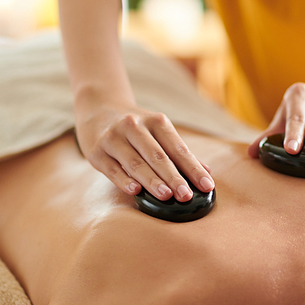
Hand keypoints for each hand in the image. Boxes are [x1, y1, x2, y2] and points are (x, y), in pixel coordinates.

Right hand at [75, 105, 214, 200]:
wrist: (97, 108)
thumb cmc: (135, 126)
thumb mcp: (157, 130)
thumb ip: (179, 151)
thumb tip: (207, 171)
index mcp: (155, 121)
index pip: (178, 147)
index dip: (193, 167)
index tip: (207, 185)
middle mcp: (134, 126)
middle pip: (157, 155)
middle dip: (174, 176)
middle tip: (187, 195)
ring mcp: (114, 138)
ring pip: (135, 163)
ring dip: (152, 180)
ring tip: (166, 196)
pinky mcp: (97, 152)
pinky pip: (112, 168)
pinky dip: (124, 180)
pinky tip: (135, 191)